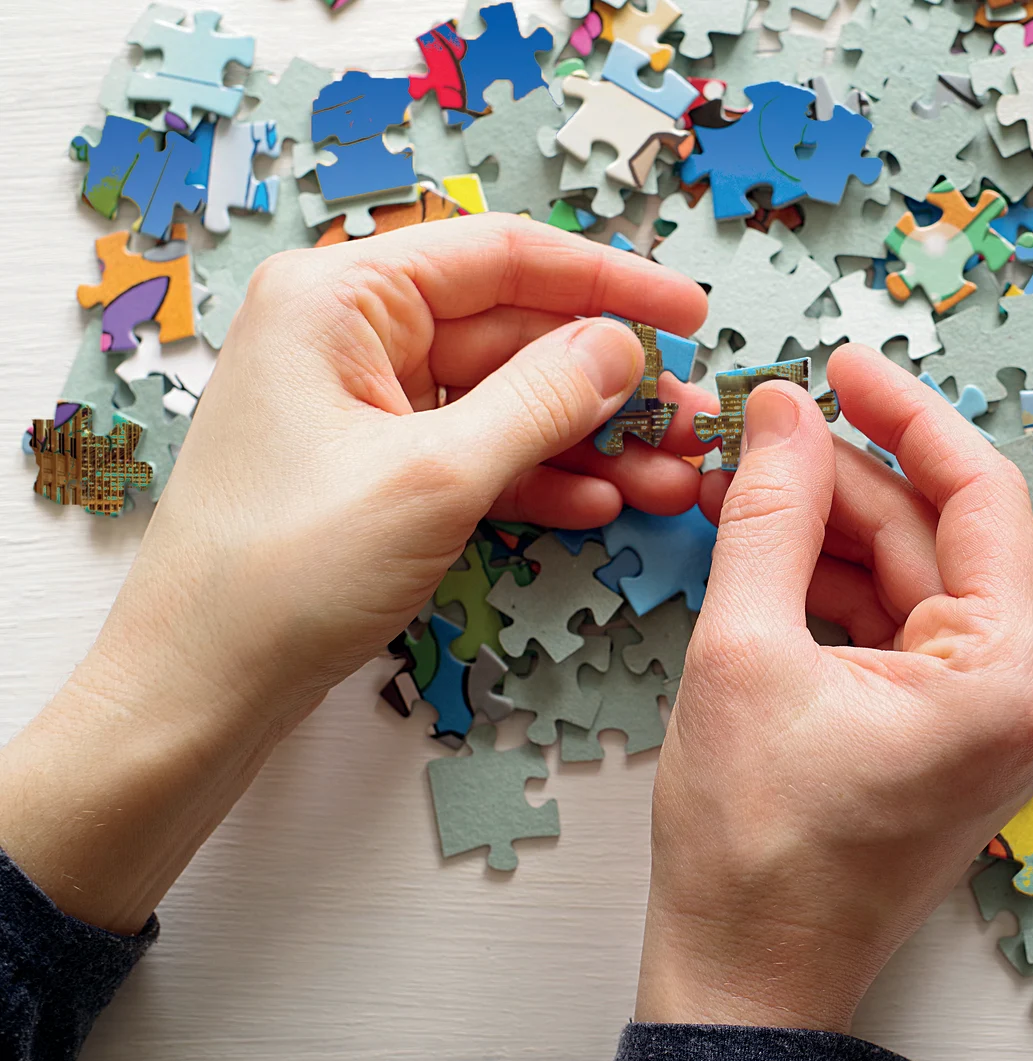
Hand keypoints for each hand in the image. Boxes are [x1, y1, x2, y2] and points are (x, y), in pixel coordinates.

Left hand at [98, 214, 710, 734]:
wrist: (200, 689)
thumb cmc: (281, 573)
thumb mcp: (435, 477)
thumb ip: (541, 401)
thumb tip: (620, 347)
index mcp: (341, 298)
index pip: (502, 257)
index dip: (607, 280)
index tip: (687, 314)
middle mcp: (351, 336)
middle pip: (513, 331)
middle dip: (607, 379)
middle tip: (690, 416)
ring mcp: (365, 406)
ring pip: (507, 399)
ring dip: (590, 437)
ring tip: (670, 475)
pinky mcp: (379, 468)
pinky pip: (481, 452)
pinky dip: (542, 476)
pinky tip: (603, 502)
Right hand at [635, 346, 1032, 1031]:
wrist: (745, 974)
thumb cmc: (753, 852)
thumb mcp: (745, 654)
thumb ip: (770, 517)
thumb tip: (782, 413)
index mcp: (1005, 675)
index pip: (977, 496)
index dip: (906, 414)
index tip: (844, 366)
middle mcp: (1020, 695)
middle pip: (936, 536)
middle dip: (843, 477)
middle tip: (759, 431)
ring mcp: (986, 718)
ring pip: (911, 578)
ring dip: (830, 531)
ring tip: (743, 492)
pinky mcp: (946, 734)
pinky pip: (897, 628)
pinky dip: (836, 588)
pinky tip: (768, 558)